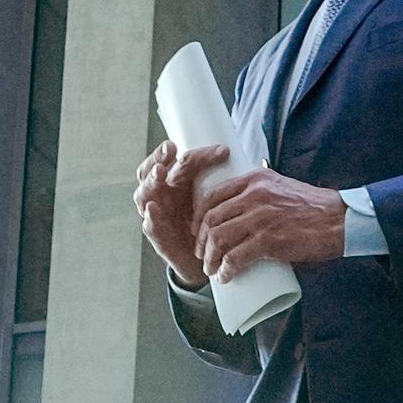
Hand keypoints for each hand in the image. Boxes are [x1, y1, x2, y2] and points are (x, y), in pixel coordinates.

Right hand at [135, 142, 227, 287]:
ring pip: (144, 194)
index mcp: (174, 180)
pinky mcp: (158, 235)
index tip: (182, 145)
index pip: (170, 158)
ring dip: (151, 182)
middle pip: (152, 171)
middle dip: (159, 159)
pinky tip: (154, 208)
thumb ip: (225, 181)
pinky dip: (150, 216)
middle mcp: (161, 193)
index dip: (183, 149)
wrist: (206, 257)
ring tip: (161, 173)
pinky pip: (150, 225)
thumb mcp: (216, 198)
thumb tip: (257, 164)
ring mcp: (156, 214)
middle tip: (170, 150)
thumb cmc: (210, 221)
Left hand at [197, 168, 349, 278]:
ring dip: (210, 258)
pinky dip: (226, 270)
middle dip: (202, 241)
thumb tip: (241, 209)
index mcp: (254, 180)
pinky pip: (236, 257)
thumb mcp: (281, 186)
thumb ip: (260, 192)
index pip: (212, 196)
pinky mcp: (269, 241)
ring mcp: (260, 218)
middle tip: (203, 255)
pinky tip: (225, 276)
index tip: (198, 232)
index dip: (199, 217)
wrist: (340, 219)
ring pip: (219, 238)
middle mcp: (254, 196)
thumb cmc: (314, 207)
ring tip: (212, 269)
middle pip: (212, 218)